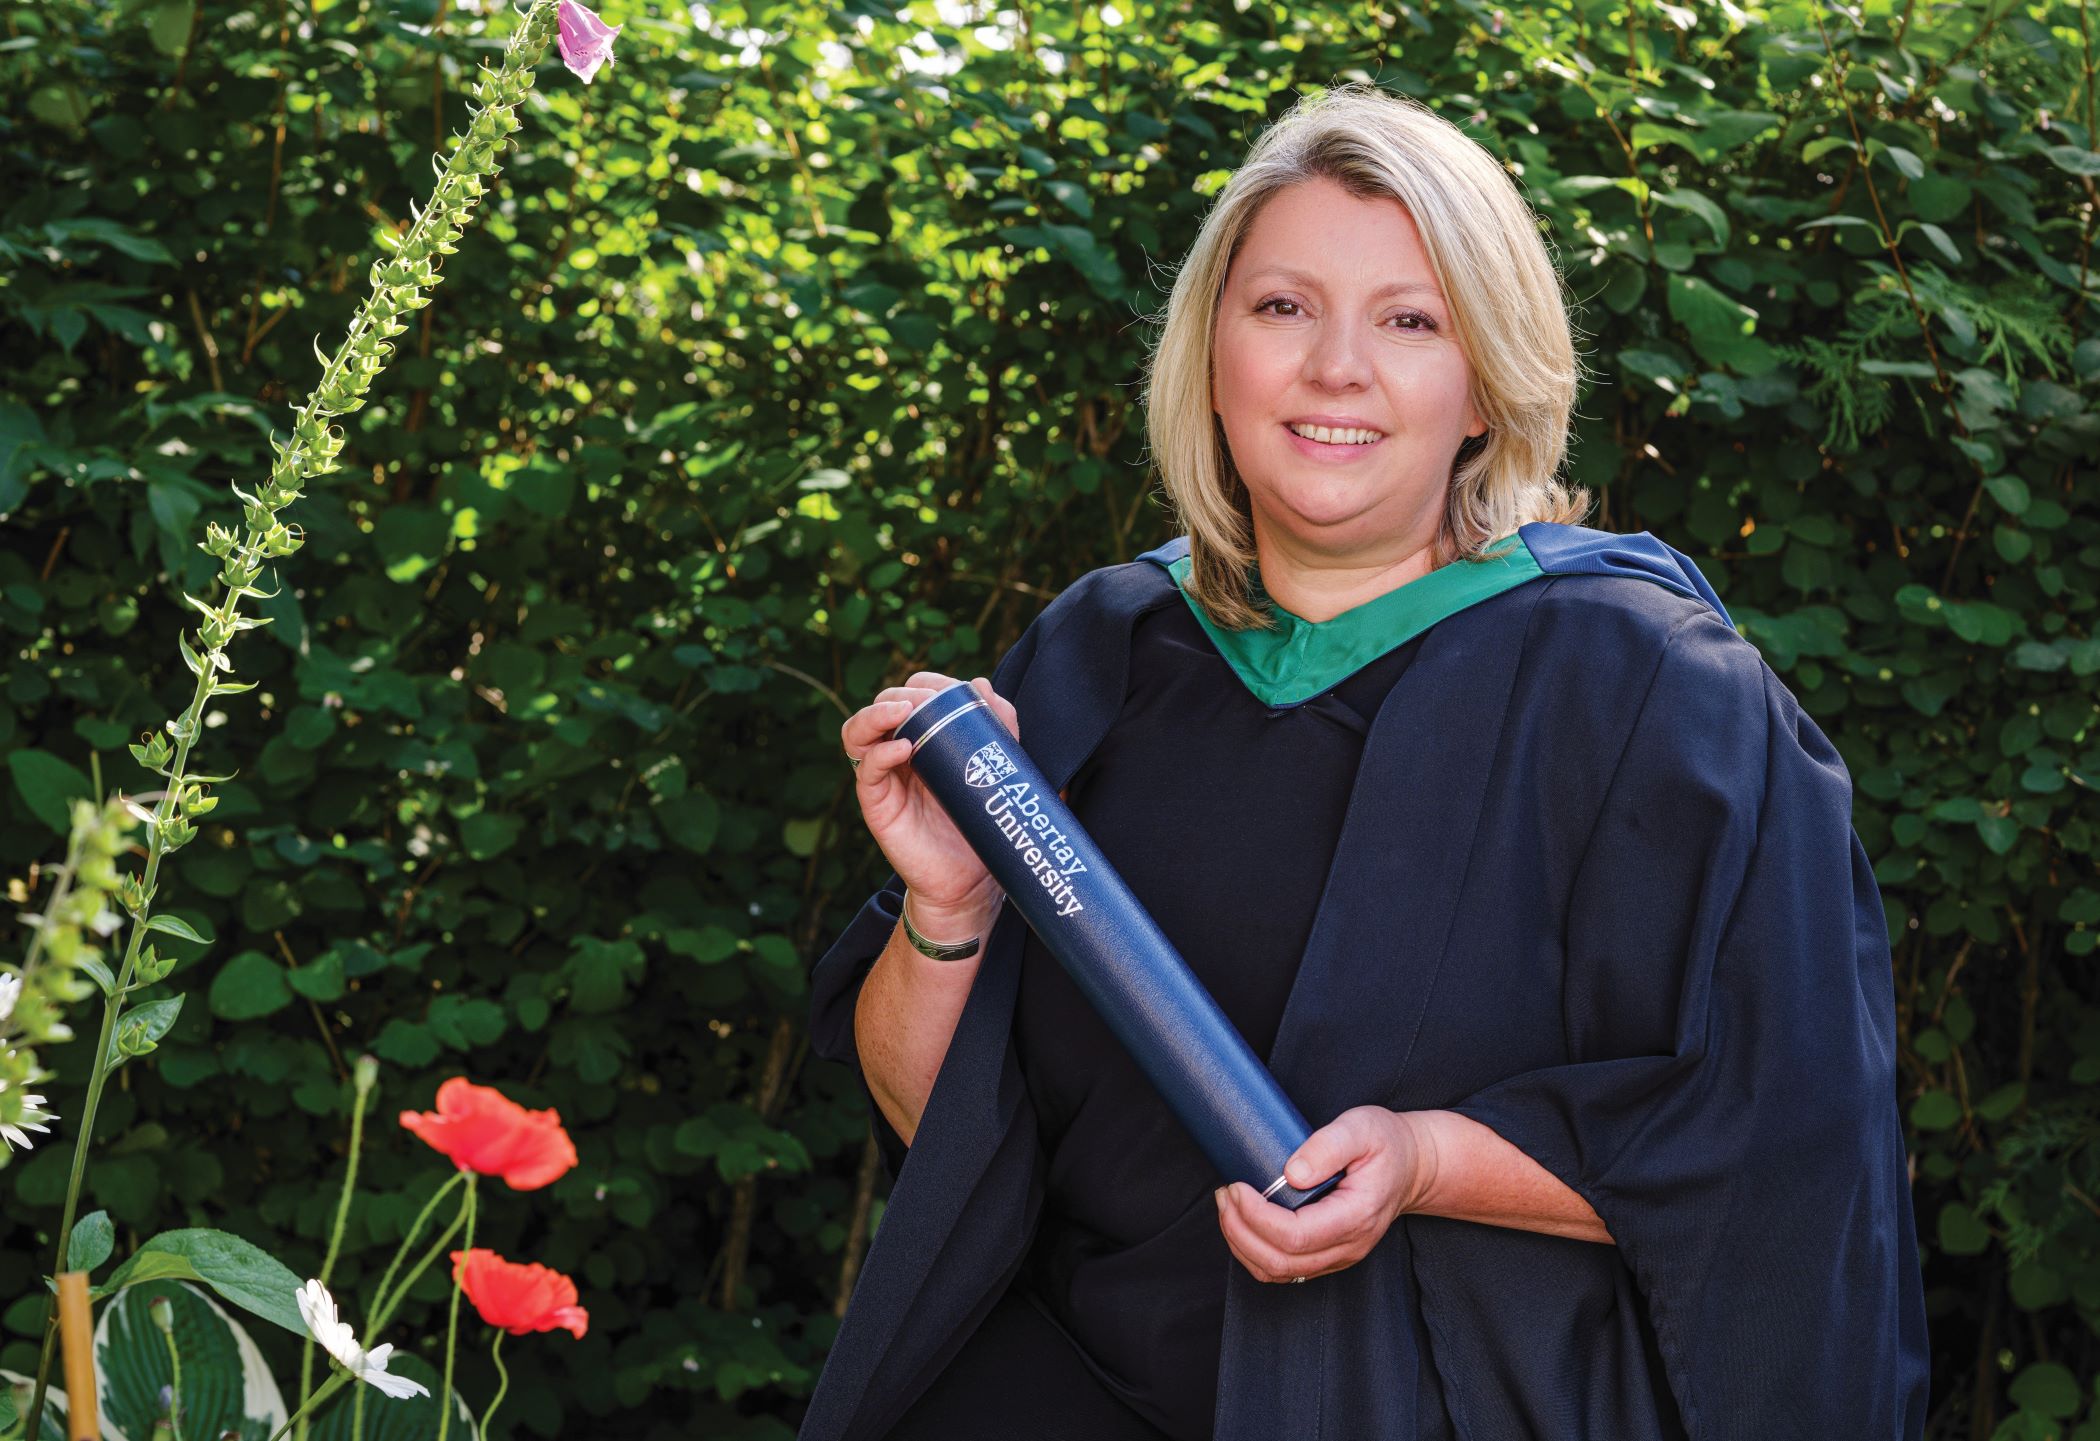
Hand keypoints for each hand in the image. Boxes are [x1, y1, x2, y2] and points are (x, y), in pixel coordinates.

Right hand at [841, 672, 1018, 920]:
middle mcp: (898, 752)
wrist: (973, 881)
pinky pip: (866, 770)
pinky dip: (879, 753)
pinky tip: (903, 749)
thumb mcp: (997, 767)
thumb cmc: (981, 822)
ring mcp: (884, 777)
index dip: (926, 683)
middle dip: (905, 694)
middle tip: (932, 701)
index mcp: (925, 738)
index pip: (911, 694)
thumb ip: (997, 726)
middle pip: (882, 704)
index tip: (954, 688)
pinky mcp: (877, 804)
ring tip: (903, 710)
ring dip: (876, 713)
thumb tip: (979, 683)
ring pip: (857, 731)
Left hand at [1213, 1106, 1435, 1283]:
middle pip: (1280, 1261)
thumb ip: (1328, 1146)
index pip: (1296, 1236)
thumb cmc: (1386, 1143)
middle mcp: (1347, 1246)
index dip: (1257, 1217)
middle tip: (1224, 1194)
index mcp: (1357, 1217)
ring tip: (1226, 1206)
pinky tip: (1241, 1223)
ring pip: (1277, 1271)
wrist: (1411, 1167)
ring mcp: (1337, 1256)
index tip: (1237, 1187)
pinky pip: (1282, 1269)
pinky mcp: (1325, 1256)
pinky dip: (1253, 1251)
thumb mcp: (1361, 1128)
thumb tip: (1293, 1173)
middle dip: (1240, 1230)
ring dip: (1241, 1244)